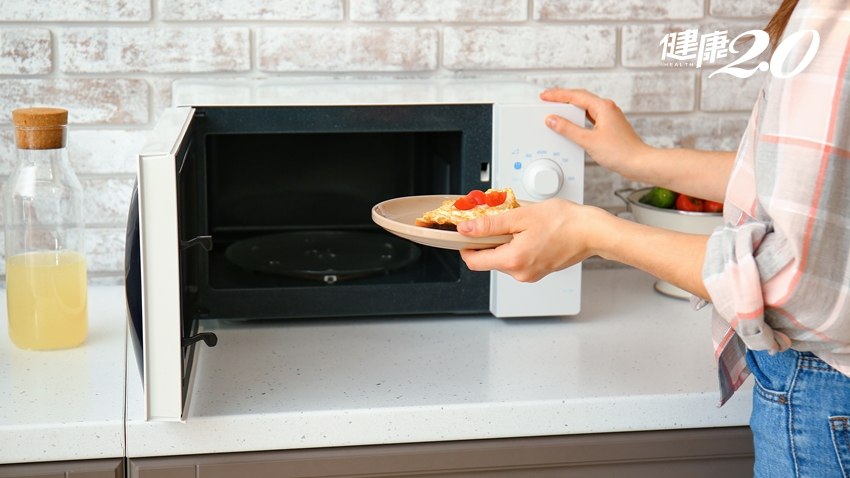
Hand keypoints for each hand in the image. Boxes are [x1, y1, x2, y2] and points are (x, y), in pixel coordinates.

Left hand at [457, 199, 604, 281]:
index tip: (466, 231)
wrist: (592, 232)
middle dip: (487, 240)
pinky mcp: (538, 271)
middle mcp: (520, 273)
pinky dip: (516, 246)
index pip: (474, 261)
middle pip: (488, 259)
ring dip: (503, 242)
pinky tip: (528, 232)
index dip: (465, 245)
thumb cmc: (564, 222)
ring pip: (503, 259)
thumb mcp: (521, 216)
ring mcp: (530, 274)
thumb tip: (466, 229)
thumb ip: (490, 225)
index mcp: (513, 261)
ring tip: (518, 224)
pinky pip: (518, 260)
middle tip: (496, 219)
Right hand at [540, 88, 651, 180]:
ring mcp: (609, 117)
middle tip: (548, 98)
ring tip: (557, 108)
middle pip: (581, 97)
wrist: (638, 163)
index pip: (575, 96)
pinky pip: (590, 117)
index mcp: (603, 107)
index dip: (558, 95)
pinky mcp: (610, 127)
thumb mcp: (588, 140)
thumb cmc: (621, 152)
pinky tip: (573, 122)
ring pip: (586, 107)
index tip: (545, 96)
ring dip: (571, 107)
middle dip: (563, 97)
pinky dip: (579, 117)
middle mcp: (608, 109)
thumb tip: (553, 120)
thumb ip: (568, 129)